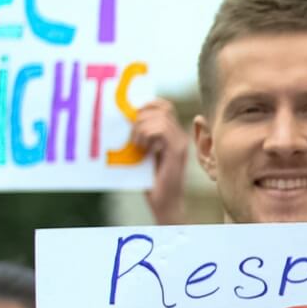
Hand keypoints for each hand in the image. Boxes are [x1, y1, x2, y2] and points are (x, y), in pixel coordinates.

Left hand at [133, 99, 189, 224]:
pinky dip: (147, 135)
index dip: (148, 104)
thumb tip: (126, 119)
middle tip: (132, 134)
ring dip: (142, 128)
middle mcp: (180, 136)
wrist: (164, 202)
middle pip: (163, 107)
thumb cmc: (152, 182)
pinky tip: (142, 148)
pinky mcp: (177, 150)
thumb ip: (141, 137)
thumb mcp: (143, 154)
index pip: (165, 105)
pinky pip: (161, 129)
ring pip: (161, 117)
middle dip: (142, 115)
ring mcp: (180, 142)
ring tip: (137, 144)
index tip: (133, 116)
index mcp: (173, 134)